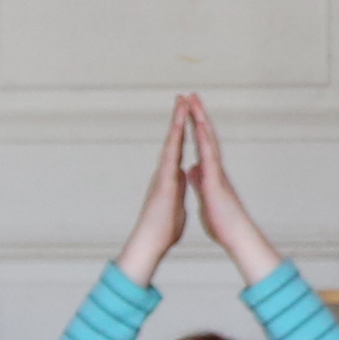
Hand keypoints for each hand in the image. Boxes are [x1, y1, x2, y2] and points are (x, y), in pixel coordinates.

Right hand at [117, 99, 190, 280]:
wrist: (151, 242)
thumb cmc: (162, 228)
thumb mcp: (174, 204)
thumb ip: (176, 190)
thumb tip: (179, 181)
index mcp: (171, 177)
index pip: (179, 150)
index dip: (183, 132)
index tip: (187, 115)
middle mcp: (165, 172)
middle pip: (173, 140)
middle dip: (178, 118)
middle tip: (182, 97)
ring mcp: (163, 174)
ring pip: (171, 143)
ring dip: (176, 122)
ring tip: (181, 102)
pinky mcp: (164, 180)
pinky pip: (170, 156)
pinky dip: (175, 141)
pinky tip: (178, 127)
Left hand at [182, 94, 281, 275]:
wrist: (235, 235)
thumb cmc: (222, 221)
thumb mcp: (205, 196)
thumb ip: (200, 181)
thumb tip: (193, 169)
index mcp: (209, 173)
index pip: (200, 144)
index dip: (194, 127)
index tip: (189, 111)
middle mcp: (214, 168)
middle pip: (206, 136)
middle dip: (198, 115)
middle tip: (192, 95)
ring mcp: (216, 172)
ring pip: (209, 140)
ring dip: (201, 120)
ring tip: (195, 102)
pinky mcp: (215, 180)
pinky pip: (210, 156)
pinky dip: (205, 141)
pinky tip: (200, 128)